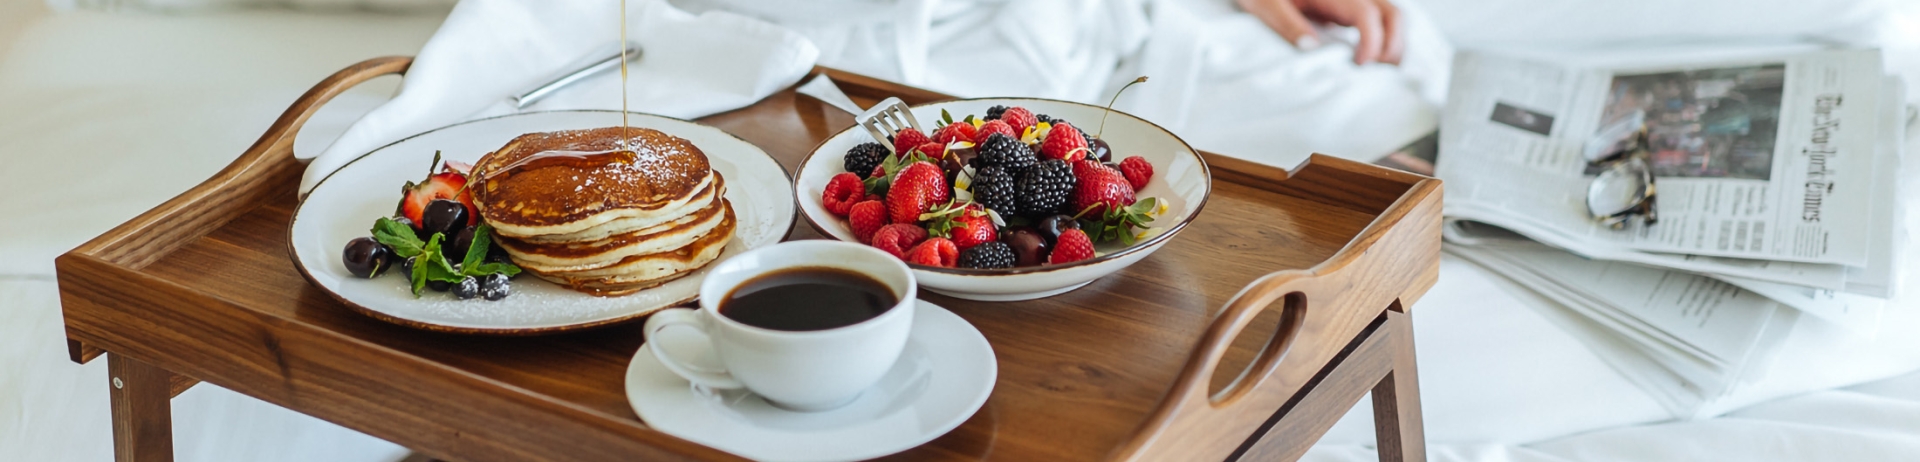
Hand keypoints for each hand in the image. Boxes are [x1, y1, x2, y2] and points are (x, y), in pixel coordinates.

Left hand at [1237, 0, 1404, 64]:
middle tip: (1373, 73)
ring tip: (1372, 73)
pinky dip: (1384, 45)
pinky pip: (1380, 25)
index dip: (1371, 41)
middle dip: (1392, 46)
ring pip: (1392, 20)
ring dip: (1392, 47)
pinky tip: (1368, 65)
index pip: (1367, 13)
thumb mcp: (1266, 5)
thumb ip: (1286, 23)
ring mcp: (1354, 3)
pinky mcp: (1350, 12)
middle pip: (1393, 15)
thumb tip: (1310, 47)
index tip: (1359, 65)